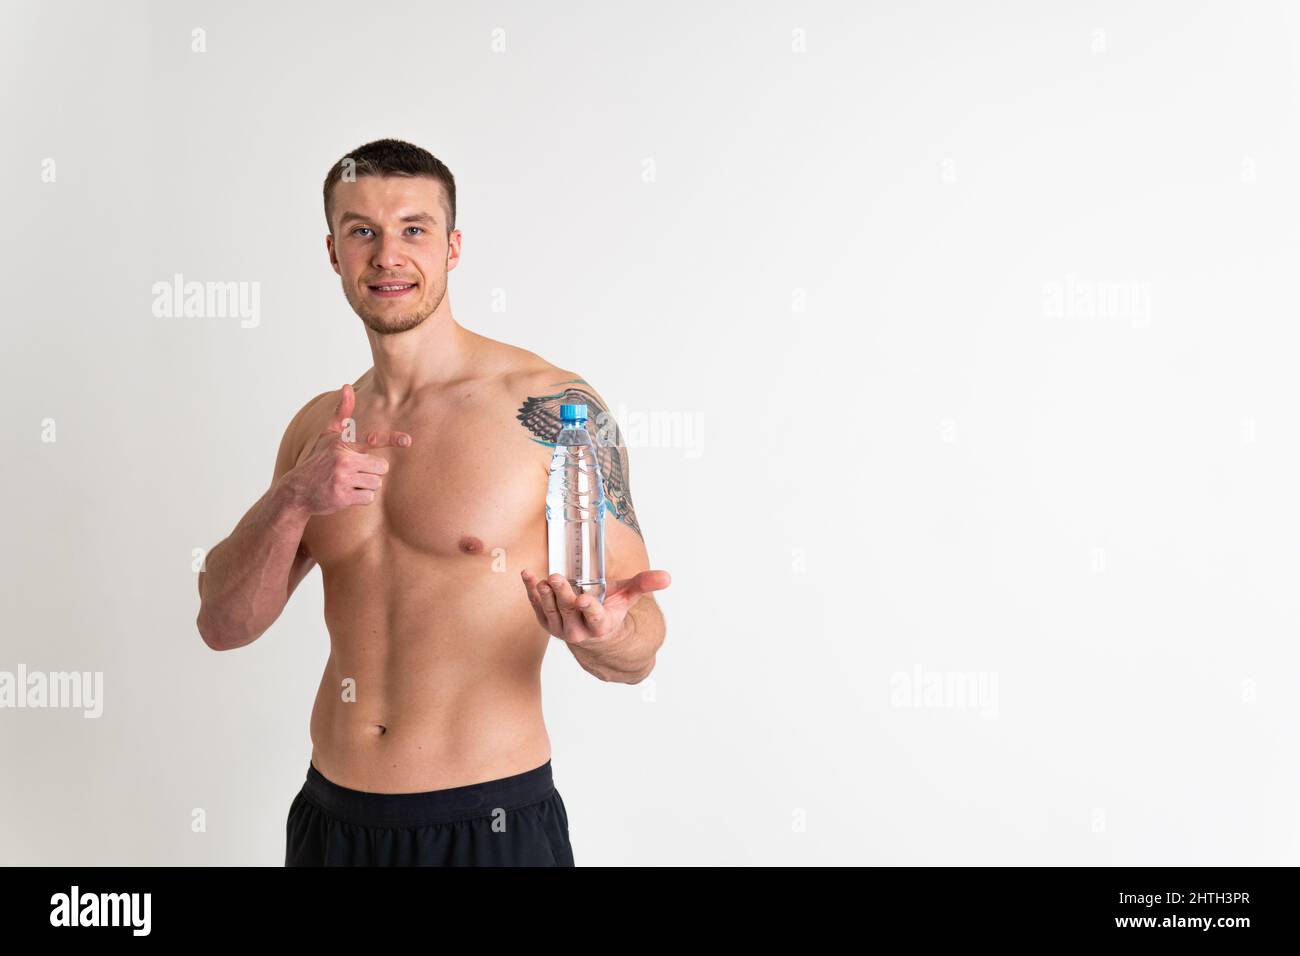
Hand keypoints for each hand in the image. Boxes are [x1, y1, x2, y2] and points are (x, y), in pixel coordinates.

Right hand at [281, 383, 412, 515]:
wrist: (297, 491)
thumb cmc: (317, 460)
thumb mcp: (327, 435)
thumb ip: (342, 413)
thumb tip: (347, 386)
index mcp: (342, 443)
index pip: (371, 439)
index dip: (391, 440)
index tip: (408, 440)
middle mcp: (343, 460)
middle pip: (382, 467)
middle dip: (372, 471)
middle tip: (352, 472)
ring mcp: (343, 479)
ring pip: (376, 483)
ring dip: (366, 485)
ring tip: (347, 483)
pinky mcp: (342, 497)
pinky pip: (368, 498)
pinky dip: (360, 498)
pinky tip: (345, 494)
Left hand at [520, 568, 670, 646]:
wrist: (594, 636)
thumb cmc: (611, 611)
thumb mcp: (628, 597)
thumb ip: (644, 584)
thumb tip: (667, 576)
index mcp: (600, 625)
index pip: (595, 617)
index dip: (589, 609)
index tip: (585, 600)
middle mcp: (579, 630)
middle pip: (569, 611)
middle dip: (563, 595)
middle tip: (557, 578)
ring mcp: (560, 628)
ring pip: (551, 610)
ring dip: (544, 595)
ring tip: (542, 579)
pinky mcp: (547, 622)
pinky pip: (538, 607)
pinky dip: (531, 592)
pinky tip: (528, 576)